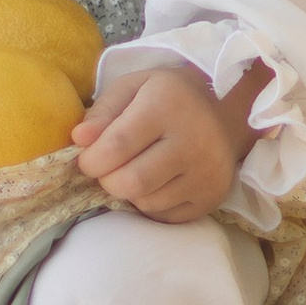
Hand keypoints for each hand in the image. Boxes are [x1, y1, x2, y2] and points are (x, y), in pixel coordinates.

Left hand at [71, 60, 265, 222]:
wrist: (226, 114)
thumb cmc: (168, 98)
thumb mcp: (134, 88)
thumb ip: (102, 111)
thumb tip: (78, 139)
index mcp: (168, 106)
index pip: (117, 146)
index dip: (91, 160)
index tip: (87, 159)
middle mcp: (193, 141)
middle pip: (131, 182)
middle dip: (107, 180)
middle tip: (108, 169)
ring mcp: (206, 173)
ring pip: (146, 202)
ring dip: (129, 192)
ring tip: (136, 170)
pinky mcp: (212, 197)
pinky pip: (165, 216)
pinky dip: (151, 204)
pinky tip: (157, 182)